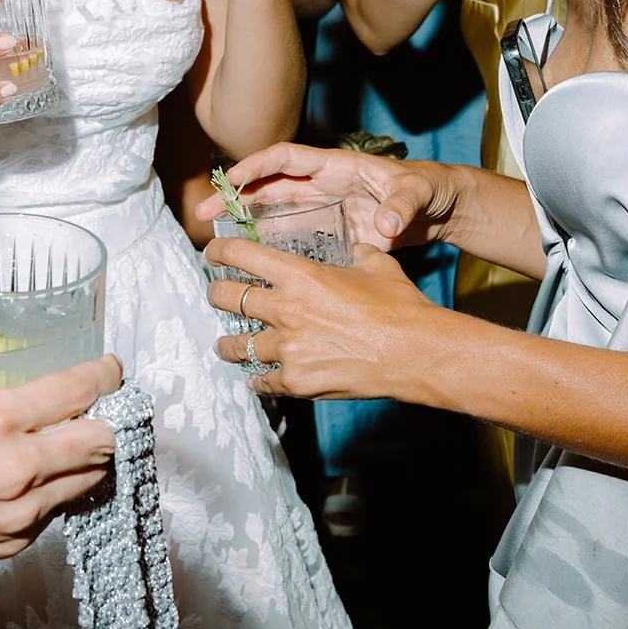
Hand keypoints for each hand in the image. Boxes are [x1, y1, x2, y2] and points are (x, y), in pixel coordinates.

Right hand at [0, 338, 122, 628]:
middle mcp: (20, 466)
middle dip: (111, 418)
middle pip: (102, 439)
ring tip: (82, 439)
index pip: (77, 390)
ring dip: (92, 456)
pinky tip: (47, 478)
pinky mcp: (15, 541)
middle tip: (104, 405)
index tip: (110, 367)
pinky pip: (57, 508)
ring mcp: (22, 509)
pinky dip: (62, 489)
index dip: (105, 374)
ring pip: (89, 478)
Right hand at [196, 142, 464, 249]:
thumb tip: (387, 227)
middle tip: (203, 214)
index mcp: (337, 167)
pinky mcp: (332, 230)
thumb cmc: (431, 189)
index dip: (257, 167)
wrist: (444, 209)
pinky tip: (249, 260)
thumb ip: (401, 207)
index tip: (231, 180)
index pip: (287, 159)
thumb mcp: (417, 193)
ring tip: (214, 237)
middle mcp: (324, 185)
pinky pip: (294, 234)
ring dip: (244, 221)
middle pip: (269, 185)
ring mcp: (325, 207)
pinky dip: (271, 242)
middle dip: (234, 197)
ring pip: (274, 210)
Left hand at [205, 240, 448, 398]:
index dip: (218, 251)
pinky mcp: (296, 380)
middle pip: (225, 298)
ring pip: (234, 345)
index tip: (212, 253)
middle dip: (216, 294)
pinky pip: (261, 380)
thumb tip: (353, 247)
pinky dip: (257, 378)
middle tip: (217, 294)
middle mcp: (285, 310)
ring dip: (228, 343)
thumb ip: (355, 253)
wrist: (415, 352)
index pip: (239, 254)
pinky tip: (257, 377)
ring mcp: (287, 348)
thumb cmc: (399, 306)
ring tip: (226, 344)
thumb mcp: (376, 264)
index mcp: (300, 275)